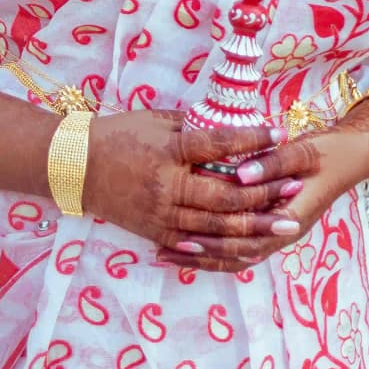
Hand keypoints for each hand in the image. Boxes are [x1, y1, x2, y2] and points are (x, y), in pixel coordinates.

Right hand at [81, 114, 303, 252]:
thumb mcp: (153, 120)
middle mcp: (167, 185)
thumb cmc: (116, 136)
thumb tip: (228, 124)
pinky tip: (250, 248)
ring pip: (217, 225)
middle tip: (294, 188)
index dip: (251, 139)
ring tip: (284, 223)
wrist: (74, 167)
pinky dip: (225, 248)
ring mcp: (162, 213)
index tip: (279, 134)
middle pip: (226, 194)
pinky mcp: (155, 232)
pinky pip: (196, 245)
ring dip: (255, 225)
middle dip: (264, 193)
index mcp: (168, 152)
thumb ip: (191, 125)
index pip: (217, 144)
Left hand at [151, 127, 368, 272]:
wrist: (350, 157)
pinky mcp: (272, 224)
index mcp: (290, 219)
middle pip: (237, 255)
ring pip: (237, 255)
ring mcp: (278, 232)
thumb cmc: (327, 153)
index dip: (215, 242)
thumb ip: (271, 163)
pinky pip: (241, 244)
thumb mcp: (302, 152)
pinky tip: (190, 242)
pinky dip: (216, 247)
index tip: (183, 237)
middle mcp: (283, 233)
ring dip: (205, 256)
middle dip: (201, 254)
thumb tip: (239, 175)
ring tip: (168, 253)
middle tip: (166, 249)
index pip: (248, 241)